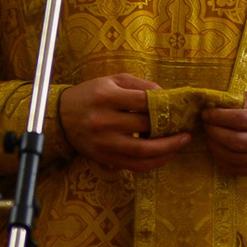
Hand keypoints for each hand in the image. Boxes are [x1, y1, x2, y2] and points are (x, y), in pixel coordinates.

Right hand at [58, 74, 190, 171]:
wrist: (60, 117)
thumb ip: (140, 85)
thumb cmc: (91, 95)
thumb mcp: (112, 81)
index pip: (145, 102)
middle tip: (186, 124)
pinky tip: (167, 154)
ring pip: (143, 150)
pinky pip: (135, 165)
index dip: (166, 105)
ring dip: (168, 148)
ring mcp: (104, 142)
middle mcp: (104, 121)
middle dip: (171, 126)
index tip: (180, 107)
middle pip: (146, 126)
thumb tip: (167, 95)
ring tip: (183, 141)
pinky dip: (154, 162)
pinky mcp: (104, 157)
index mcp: (107, 97)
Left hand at [201, 92, 246, 176]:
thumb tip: (215, 104)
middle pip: (236, 141)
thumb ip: (242, 101)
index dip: (219, 117)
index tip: (207, 113)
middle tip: (206, 124)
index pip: (242, 120)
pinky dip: (222, 160)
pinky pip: (237, 169)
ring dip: (215, 146)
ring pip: (234, 157)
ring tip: (210, 136)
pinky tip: (218, 149)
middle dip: (214, 132)